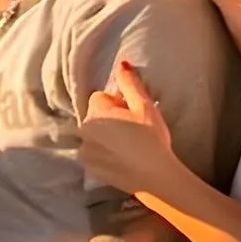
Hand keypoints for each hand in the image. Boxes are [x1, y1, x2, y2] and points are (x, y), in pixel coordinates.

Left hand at [80, 61, 179, 196]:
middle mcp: (83, 130)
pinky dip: (103, 153)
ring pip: (93, 134)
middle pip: (95, 115)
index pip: (101, 97)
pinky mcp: (88, 167)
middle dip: (110, 118)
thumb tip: (121, 63)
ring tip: (129, 146)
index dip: (119, 103)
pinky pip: (93, 152)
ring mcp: (83, 150)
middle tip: (133, 131)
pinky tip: (122, 158)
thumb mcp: (144, 107)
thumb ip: (130, 83)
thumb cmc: (152, 140)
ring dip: (105, 136)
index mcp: (95, 113)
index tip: (133, 115)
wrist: (157, 178)